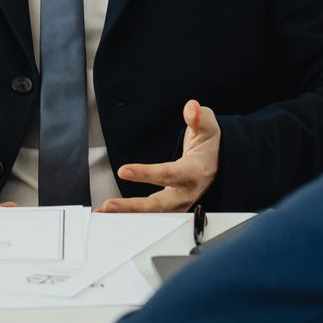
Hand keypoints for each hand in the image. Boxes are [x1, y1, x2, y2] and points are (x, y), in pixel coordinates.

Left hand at [99, 99, 220, 211]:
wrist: (219, 163)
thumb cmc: (210, 145)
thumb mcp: (208, 126)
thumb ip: (199, 117)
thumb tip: (191, 108)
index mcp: (194, 172)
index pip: (168, 174)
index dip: (146, 174)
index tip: (123, 170)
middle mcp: (186, 192)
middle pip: (159, 204)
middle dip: (133, 207)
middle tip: (109, 205)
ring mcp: (178, 203)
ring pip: (153, 214)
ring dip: (128, 214)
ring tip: (103, 211)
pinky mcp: (170, 207)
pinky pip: (150, 214)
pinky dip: (131, 214)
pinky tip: (110, 212)